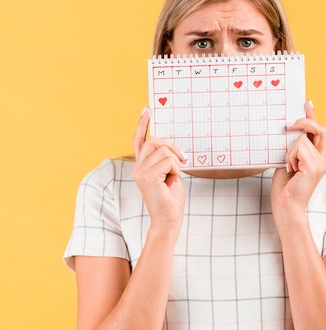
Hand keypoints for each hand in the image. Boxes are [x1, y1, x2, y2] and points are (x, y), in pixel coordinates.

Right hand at [131, 108, 185, 227]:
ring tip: (174, 177)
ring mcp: (140, 172)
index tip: (147, 110)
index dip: (142, 124)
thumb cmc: (171, 199)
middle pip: (155, 140)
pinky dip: (176, 170)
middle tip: (184, 159)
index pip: (139, 140)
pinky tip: (172, 182)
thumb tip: (171, 146)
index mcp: (141, 166)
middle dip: (173, 146)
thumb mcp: (170, 173)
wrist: (169, 220)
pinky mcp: (147, 176)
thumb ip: (166, 159)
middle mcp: (137, 167)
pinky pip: (169, 161)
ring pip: (164, 150)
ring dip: (176, 162)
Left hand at [271, 101, 325, 218]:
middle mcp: (322, 159)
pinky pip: (298, 147)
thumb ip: (292, 148)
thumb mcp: (287, 161)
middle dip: (304, 121)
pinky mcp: (314, 166)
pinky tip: (290, 169)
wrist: (286, 206)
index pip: (318, 132)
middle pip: (320, 129)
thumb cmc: (284, 187)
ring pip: (301, 139)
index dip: (313, 116)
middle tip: (288, 125)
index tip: (307, 103)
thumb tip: (288, 131)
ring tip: (288, 167)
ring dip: (289, 151)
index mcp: (317, 157)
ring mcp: (320, 163)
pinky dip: (290, 156)